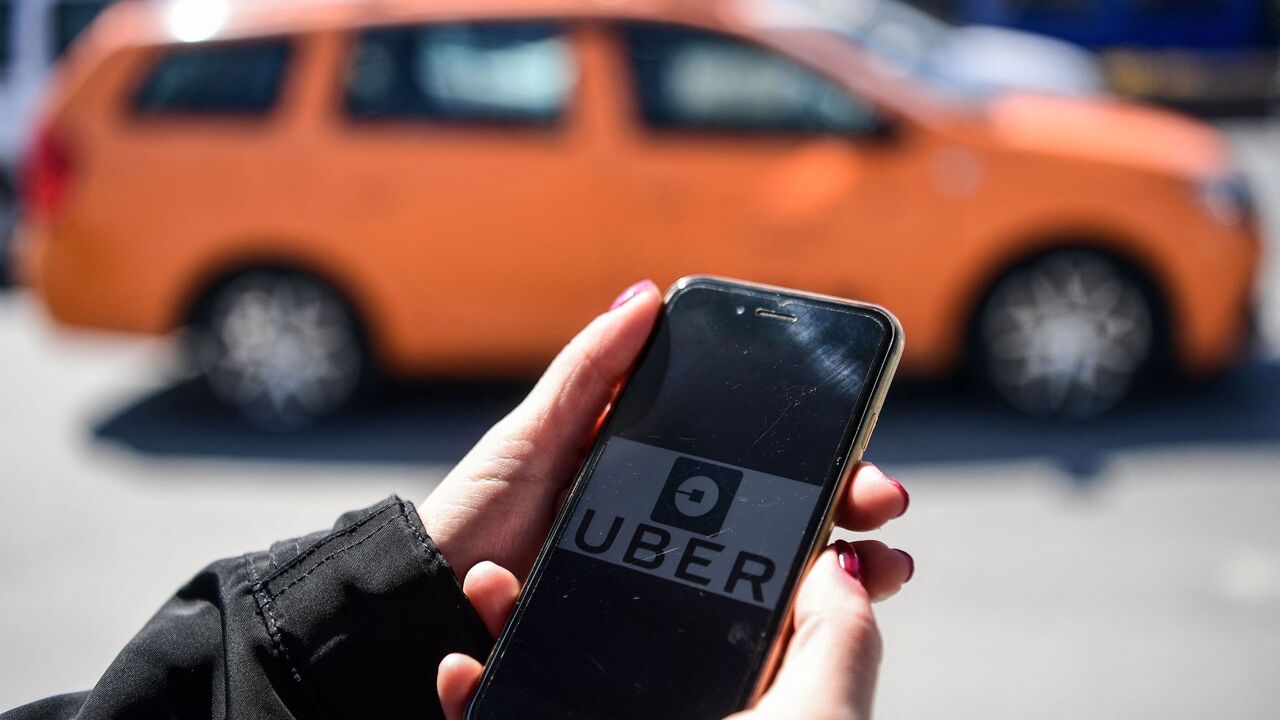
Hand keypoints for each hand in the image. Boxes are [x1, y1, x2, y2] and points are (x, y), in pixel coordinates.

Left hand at [421, 279, 913, 717]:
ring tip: (878, 571)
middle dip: (848, 505)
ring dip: (838, 568)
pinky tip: (819, 618)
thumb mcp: (532, 435)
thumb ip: (589, 372)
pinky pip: (733, 624)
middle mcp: (675, 524)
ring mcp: (669, 577)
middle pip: (783, 511)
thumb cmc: (477, 515)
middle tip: (882, 504)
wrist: (430, 606)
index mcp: (655, 469)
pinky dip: (787, 620)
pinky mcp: (656, 625)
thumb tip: (646, 294)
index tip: (861, 445)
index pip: (755, 454)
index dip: (815, 450)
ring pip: (774, 572)